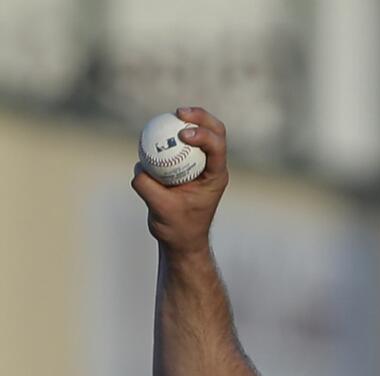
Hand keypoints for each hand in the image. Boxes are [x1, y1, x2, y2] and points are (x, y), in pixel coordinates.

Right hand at [131, 107, 229, 253]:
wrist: (180, 238)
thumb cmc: (177, 227)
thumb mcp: (161, 209)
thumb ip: (148, 187)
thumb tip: (140, 168)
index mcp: (215, 177)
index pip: (217, 149)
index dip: (203, 135)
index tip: (183, 134)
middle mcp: (210, 167)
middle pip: (215, 132)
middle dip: (200, 117)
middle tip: (178, 112)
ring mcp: (198, 164)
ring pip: (200, 132)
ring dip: (187, 120)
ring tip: (171, 114)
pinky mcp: (183, 164)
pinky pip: (178, 142)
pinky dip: (169, 133)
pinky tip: (155, 131)